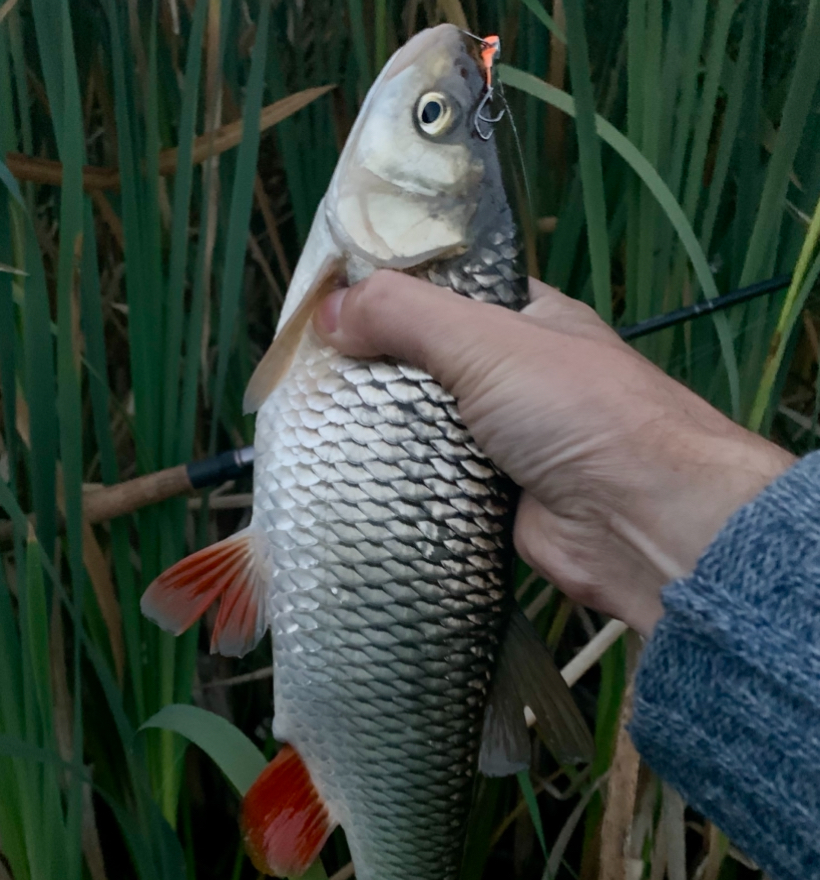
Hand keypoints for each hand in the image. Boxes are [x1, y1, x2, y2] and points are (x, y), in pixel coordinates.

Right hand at [313, 272, 793, 634]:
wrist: (640, 520)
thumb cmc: (575, 410)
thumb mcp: (486, 339)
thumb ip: (406, 314)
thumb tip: (328, 311)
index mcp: (525, 319)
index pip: (445, 293)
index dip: (387, 295)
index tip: (324, 308)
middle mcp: (516, 376)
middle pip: (427, 364)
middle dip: (374, 370)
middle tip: (306, 377)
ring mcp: (505, 441)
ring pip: (426, 427)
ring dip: (382, 431)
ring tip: (313, 426)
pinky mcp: (493, 499)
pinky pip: (433, 481)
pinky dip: (400, 481)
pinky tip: (351, 477)